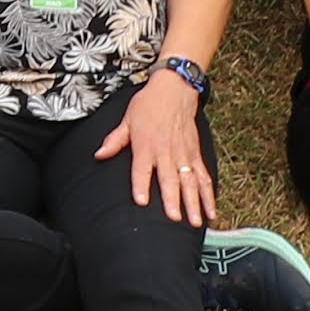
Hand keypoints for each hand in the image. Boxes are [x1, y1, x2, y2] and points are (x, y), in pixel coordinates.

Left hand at [98, 69, 219, 224]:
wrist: (175, 88)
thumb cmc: (148, 104)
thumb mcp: (127, 119)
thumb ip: (115, 140)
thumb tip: (98, 155)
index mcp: (146, 144)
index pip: (142, 168)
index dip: (141, 185)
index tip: (141, 202)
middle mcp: (166, 151)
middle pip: (169, 179)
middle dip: (173, 199)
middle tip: (174, 218)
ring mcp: (183, 154)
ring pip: (190, 181)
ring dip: (194, 202)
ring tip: (196, 222)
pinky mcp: (195, 154)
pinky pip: (203, 176)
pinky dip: (209, 194)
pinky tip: (211, 211)